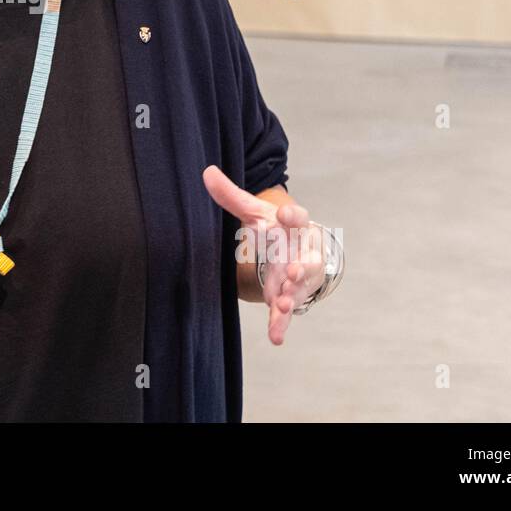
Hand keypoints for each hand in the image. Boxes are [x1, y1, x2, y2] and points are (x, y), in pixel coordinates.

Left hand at [202, 165, 324, 345]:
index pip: (297, 216)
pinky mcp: (291, 296)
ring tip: (281, 305)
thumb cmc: (277, 227)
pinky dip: (281, 324)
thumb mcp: (255, 211)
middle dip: (299, 266)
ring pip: (299, 288)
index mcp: (294, 225)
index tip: (285, 213)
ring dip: (291, 296)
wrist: (297, 249)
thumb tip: (206, 171)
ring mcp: (299, 276)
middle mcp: (302, 251)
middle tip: (291, 270)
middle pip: (305, 258)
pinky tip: (275, 338)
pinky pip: (287, 311)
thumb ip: (231, 196)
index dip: (292, 215)